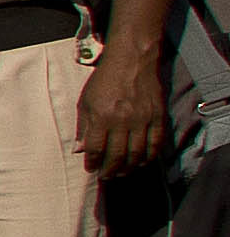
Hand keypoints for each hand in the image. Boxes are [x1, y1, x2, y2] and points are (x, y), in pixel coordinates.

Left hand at [77, 38, 170, 175]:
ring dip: (130, 168)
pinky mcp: (159, 116)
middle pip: (118, 156)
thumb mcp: (85, 101)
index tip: (91, 169)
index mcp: (101, 116)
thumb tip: (79, 150)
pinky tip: (143, 162)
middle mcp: (123, 120)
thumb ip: (83, 127)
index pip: (96, 149)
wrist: (132, 60)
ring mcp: (143, 119)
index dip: (93, 163)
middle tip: (107, 176)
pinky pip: (156, 144)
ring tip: (122, 172)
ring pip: (138, 154)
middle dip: (111, 170)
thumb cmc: (104, 80)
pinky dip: (150, 157)